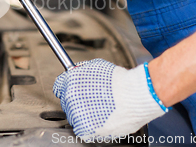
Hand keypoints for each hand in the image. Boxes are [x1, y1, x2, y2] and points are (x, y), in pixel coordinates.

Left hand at [53, 59, 168, 140]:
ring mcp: (80, 117)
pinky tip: (100, 117)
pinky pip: (83, 130)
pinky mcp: (89, 130)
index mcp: (71, 84)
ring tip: (100, 107)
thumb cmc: (119, 81)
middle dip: (76, 100)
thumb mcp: (94, 66)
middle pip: (67, 102)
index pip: (59, 86)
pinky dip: (89, 126)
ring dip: (83, 113)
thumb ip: (78, 71)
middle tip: (92, 98)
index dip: (67, 86)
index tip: (72, 88)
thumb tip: (73, 73)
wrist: (136, 95)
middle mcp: (72, 101)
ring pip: (74, 117)